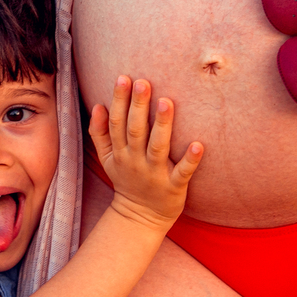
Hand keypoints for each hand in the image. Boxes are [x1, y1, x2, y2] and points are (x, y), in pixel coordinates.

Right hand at [87, 76, 202, 230]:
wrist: (140, 218)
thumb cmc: (127, 180)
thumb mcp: (107, 159)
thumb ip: (99, 133)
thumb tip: (97, 106)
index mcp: (120, 152)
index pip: (117, 123)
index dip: (119, 101)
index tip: (123, 78)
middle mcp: (136, 161)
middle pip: (136, 131)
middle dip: (138, 106)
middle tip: (143, 81)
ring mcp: (155, 174)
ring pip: (158, 147)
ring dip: (163, 125)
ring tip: (167, 101)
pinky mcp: (174, 187)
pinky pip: (182, 173)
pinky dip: (190, 160)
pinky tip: (198, 145)